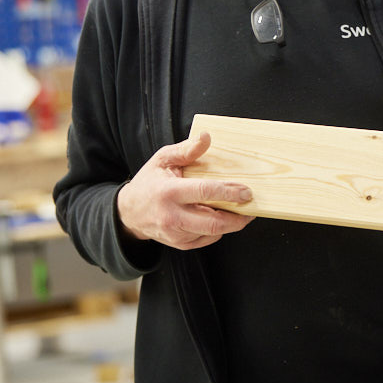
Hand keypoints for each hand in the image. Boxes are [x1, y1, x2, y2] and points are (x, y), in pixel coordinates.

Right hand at [117, 132, 254, 249]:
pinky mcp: (180, 244)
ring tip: (242, 211)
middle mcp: (172, 216)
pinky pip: (207, 239)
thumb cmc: (149, 182)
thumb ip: (186, 150)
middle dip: (238, 217)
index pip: (205, 192)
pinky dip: (219, 229)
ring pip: (213, 232)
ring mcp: (176, 234)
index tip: (247, 191)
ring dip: (231, 223)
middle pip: (213, 222)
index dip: (229, 192)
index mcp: (169, 192)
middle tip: (252, 207)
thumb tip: (206, 137)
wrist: (129, 213)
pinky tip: (222, 217)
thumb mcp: (163, 159)